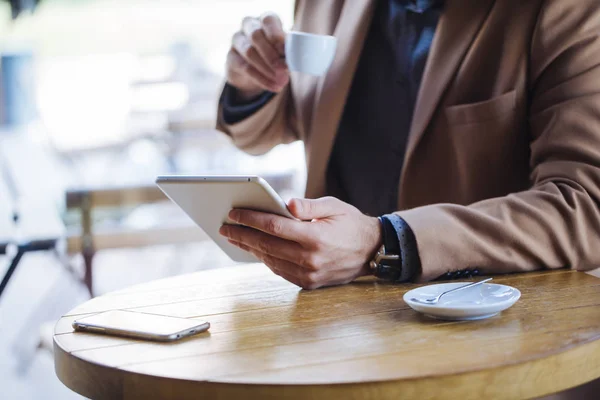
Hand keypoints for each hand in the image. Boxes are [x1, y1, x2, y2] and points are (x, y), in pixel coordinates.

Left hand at [219, 197, 381, 289]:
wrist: (373, 251)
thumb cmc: (351, 223)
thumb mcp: (334, 207)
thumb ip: (308, 206)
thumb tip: (285, 204)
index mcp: (316, 236)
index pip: (274, 226)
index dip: (250, 219)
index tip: (233, 213)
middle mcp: (310, 259)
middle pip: (266, 245)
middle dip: (242, 235)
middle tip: (225, 228)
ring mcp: (309, 275)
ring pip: (270, 261)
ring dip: (250, 249)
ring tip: (235, 238)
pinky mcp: (309, 284)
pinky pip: (280, 271)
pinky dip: (266, 260)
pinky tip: (256, 250)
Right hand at [226, 12, 289, 100]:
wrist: (255, 71)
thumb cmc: (275, 54)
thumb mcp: (284, 50)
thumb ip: (288, 51)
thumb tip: (295, 58)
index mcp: (265, 20)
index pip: (268, 20)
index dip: (276, 35)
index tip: (285, 51)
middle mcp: (249, 25)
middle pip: (256, 35)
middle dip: (271, 55)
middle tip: (284, 70)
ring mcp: (237, 40)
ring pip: (249, 52)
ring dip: (267, 69)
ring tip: (281, 81)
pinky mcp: (231, 57)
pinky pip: (245, 68)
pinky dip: (261, 79)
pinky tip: (274, 86)